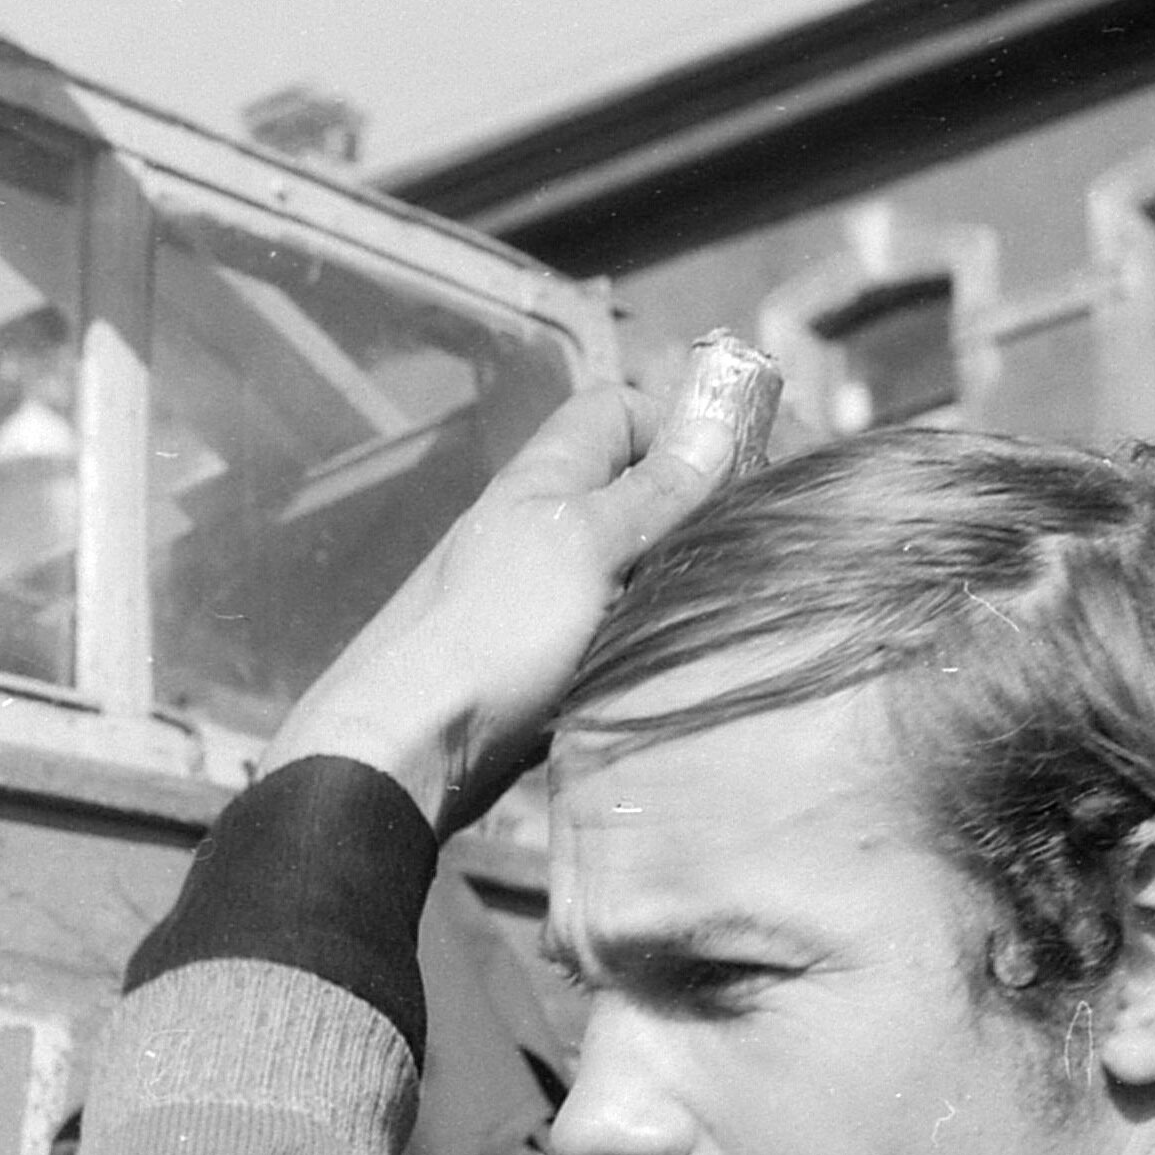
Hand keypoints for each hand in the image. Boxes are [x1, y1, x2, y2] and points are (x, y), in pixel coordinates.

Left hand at [265, 339, 774, 838]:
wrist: (411, 742)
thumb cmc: (498, 629)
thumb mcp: (589, 544)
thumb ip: (653, 493)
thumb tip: (716, 428)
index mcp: (544, 479)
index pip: (616, 412)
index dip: (674, 427)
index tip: (732, 472)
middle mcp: (539, 526)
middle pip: (630, 493)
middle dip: (687, 516)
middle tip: (742, 552)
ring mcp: (536, 596)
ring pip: (627, 568)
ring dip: (670, 585)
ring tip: (720, 610)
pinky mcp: (539, 661)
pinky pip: (609, 633)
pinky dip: (641, 641)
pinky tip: (671, 662)